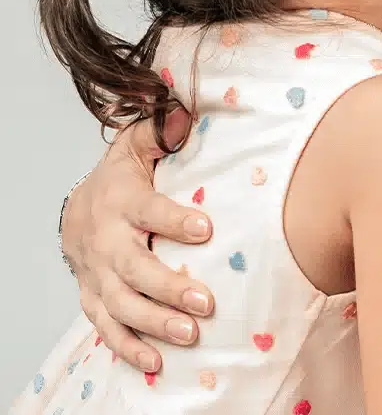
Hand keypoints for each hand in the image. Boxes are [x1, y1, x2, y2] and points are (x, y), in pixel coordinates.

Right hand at [62, 110, 215, 371]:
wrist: (80, 209)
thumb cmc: (123, 177)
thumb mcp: (137, 145)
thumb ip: (161, 130)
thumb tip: (185, 114)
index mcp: (122, 200)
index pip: (149, 210)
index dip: (175, 219)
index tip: (206, 228)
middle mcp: (106, 241)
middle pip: (134, 268)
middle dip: (168, 286)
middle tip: (204, 301)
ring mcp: (98, 274)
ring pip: (121, 304)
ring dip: (155, 322)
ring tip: (191, 335)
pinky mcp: (95, 298)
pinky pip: (108, 328)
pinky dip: (129, 348)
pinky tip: (157, 363)